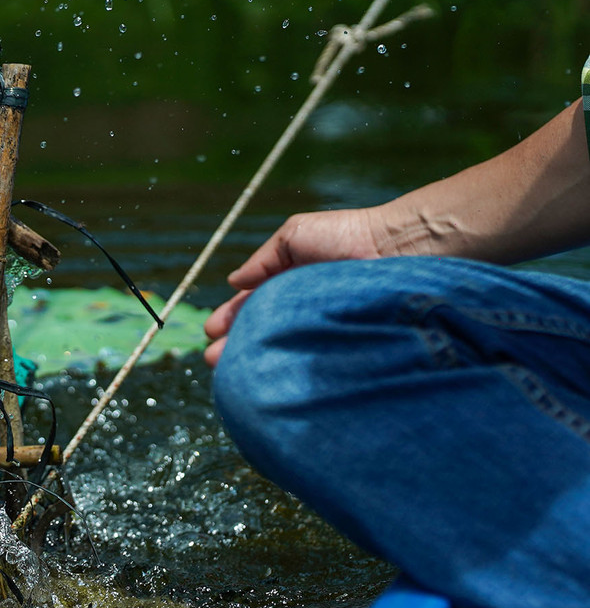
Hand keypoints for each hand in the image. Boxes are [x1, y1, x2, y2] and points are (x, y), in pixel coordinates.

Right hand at [204, 207, 383, 365]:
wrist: (396, 247)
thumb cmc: (347, 234)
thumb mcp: (293, 236)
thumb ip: (262, 260)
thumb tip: (233, 282)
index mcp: (285, 281)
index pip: (250, 304)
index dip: (229, 317)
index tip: (211, 331)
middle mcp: (299, 306)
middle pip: (260, 330)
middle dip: (234, 345)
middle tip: (213, 360)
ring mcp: (318, 325)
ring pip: (280, 346)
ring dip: (254, 358)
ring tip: (232, 372)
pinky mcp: (338, 341)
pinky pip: (307, 355)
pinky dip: (288, 364)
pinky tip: (270, 374)